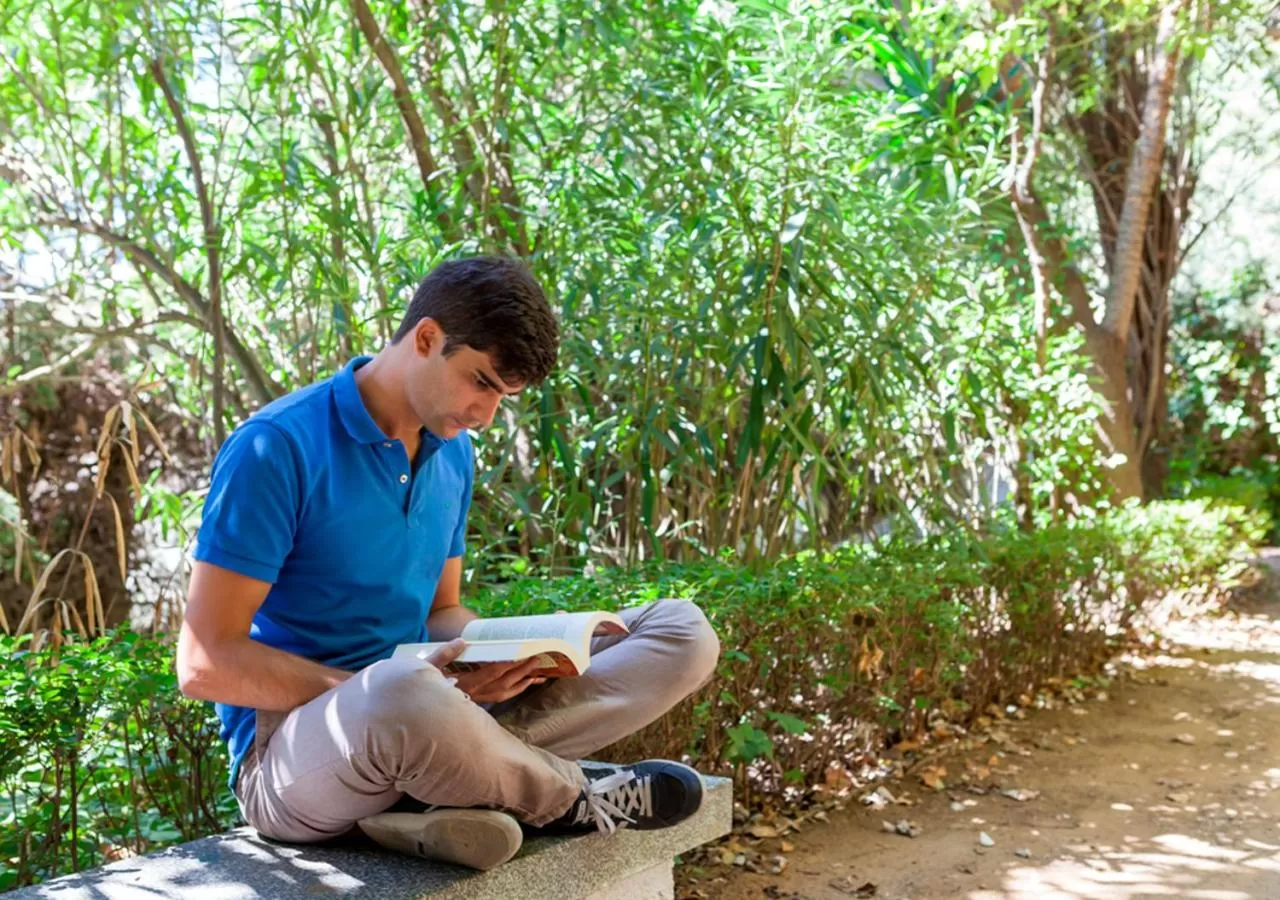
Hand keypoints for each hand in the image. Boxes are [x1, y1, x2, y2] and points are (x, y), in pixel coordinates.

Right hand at [419, 641, 546, 702]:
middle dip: (521, 672)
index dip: (508, 663)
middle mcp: (472, 695)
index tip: (523, 653)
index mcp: (462, 684)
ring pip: (504, 694)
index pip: (490, 673)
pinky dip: (512, 692)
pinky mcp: (475, 705)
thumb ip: (443, 654)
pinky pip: (499, 698)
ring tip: (537, 676)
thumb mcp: (426, 668)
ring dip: (521, 684)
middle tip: (537, 659)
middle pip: (503, 684)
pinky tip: (522, 685)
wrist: (412, 711)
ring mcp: (474, 702)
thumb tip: (461, 641)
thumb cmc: (417, 687)